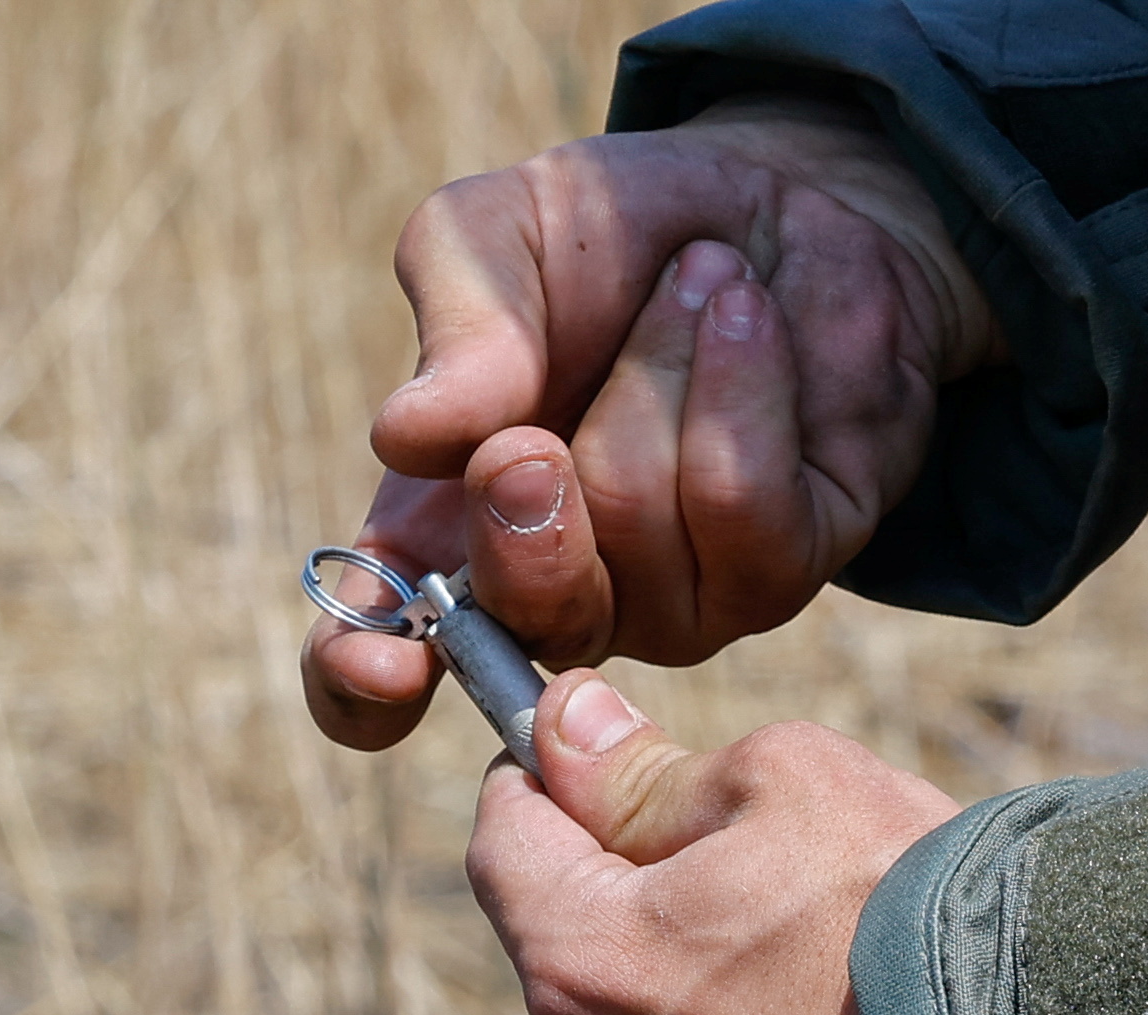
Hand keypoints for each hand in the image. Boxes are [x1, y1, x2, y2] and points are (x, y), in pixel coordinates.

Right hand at [305, 101, 994, 749]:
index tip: (394, 663)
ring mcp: (671, 601)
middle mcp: (553, 592)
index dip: (368, 681)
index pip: (374, 660)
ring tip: (687, 287)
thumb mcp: (498, 236)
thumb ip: (452, 323)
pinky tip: (744, 320)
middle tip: (538, 411)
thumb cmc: (610, 241)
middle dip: (528, 500)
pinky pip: (741, 501)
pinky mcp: (777, 572)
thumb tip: (411, 436)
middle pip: (528, 614)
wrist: (778, 202)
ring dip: (658, 365)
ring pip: (638, 522)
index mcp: (441, 531)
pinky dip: (739, 378)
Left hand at [476, 679, 963, 1014]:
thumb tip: (568, 737)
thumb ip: (647, 769)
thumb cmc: (918, 912)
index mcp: (579, 968)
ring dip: (700, 1006)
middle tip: (764, 875)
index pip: (501, 844)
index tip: (596, 758)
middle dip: (639, 907)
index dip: (545, 784)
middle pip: (577, 961)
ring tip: (823, 974)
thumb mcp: (784, 779)